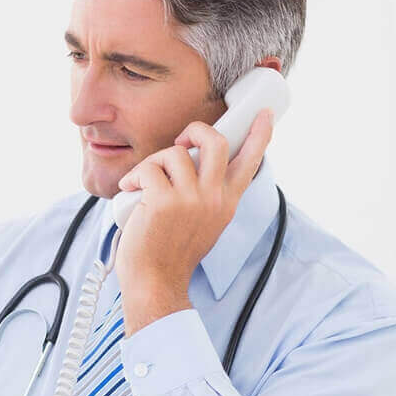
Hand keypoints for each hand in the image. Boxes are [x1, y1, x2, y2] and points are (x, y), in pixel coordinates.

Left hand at [114, 108, 274, 335]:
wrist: (155, 282)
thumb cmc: (170, 252)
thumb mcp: (202, 222)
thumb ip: (205, 194)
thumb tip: (190, 159)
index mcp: (227, 203)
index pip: (250, 163)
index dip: (259, 135)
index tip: (264, 114)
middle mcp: (214, 199)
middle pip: (215, 142)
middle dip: (194, 129)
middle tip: (179, 140)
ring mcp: (191, 200)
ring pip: (174, 153)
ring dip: (153, 163)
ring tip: (142, 182)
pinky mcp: (164, 202)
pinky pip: (148, 169)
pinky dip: (134, 177)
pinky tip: (130, 191)